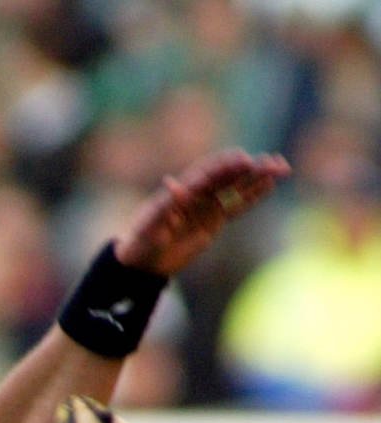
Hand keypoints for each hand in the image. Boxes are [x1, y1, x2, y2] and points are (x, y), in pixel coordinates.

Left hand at [115, 149, 289, 276]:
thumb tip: (174, 183)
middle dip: (250, 168)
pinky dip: (253, 197)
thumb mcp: (150, 223)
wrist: (144, 262)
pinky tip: (270, 185)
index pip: (208, 172)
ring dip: (258, 178)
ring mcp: (207, 207)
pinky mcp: (214, 221)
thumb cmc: (141, 240)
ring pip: (237, 188)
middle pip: (228, 176)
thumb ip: (164, 204)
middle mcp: (198, 194)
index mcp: (182, 189)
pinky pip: (237, 207)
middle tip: (273, 161)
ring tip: (281, 167)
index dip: (225, 165)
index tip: (244, 159)